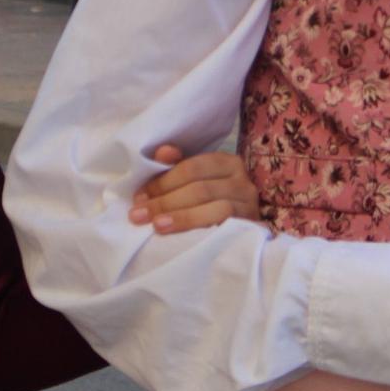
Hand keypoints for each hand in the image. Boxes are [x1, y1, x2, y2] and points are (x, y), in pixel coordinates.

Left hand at [130, 144, 263, 232]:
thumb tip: (163, 152)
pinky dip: (203, 230)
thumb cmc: (209, 203)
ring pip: (215, 208)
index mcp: (226, 162)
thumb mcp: (193, 182)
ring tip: (157, 226)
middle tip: (139, 215)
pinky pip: (227, 227)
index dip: (163, 182)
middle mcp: (242, 181)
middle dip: (165, 202)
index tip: (139, 197)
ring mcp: (248, 206)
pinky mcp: (250, 228)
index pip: (192, 168)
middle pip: (200, 189)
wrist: (240, 234)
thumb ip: (176, 167)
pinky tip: (182, 238)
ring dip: (182, 217)